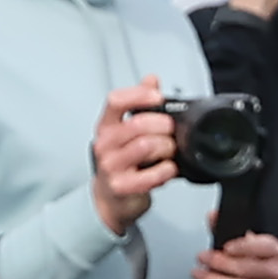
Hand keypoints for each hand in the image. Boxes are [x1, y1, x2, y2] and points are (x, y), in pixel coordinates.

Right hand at [91, 79, 178, 234]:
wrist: (111, 199)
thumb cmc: (122, 163)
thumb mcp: (126, 132)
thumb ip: (139, 105)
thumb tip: (151, 79)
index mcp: (106, 126)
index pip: (115, 101)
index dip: (139, 95)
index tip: (158, 97)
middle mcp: (104, 144)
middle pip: (137, 124)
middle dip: (163, 126)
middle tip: (172, 132)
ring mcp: (111, 166)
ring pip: (146, 146)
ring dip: (166, 147)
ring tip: (170, 152)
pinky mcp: (121, 186)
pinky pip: (152, 175)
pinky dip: (167, 171)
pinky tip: (168, 169)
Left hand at [195, 232, 277, 278]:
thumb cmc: (260, 263)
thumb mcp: (249, 243)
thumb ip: (228, 229)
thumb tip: (213, 216)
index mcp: (274, 251)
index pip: (262, 247)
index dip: (243, 247)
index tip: (225, 247)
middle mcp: (276, 271)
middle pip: (246, 269)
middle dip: (219, 263)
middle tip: (202, 258)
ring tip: (199, 275)